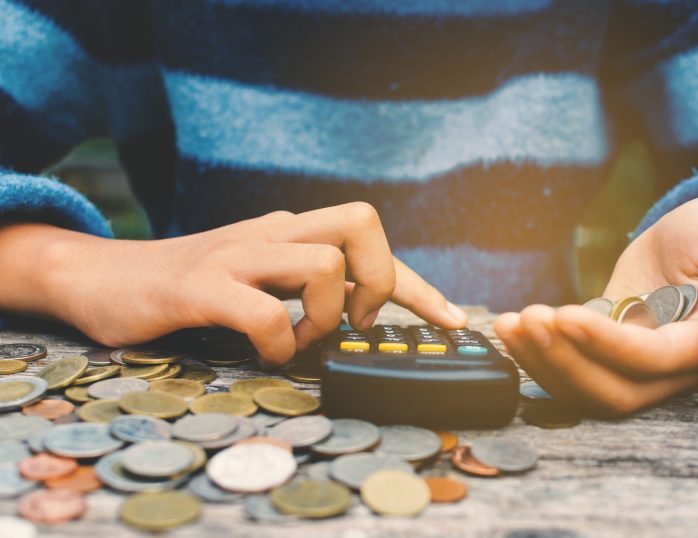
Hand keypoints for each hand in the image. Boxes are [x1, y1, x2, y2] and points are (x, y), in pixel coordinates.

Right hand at [0, 202, 466, 366]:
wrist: (101, 277)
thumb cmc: (187, 286)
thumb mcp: (255, 275)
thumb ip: (299, 283)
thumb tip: (354, 312)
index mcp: (287, 231)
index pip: (369, 239)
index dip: (419, 284)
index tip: (453, 320)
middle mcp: (269, 232)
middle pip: (361, 221)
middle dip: (379, 280)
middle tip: (353, 320)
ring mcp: (235, 254)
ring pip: (322, 264)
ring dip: (324, 320)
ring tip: (297, 343)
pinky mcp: (198, 286)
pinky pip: (263, 313)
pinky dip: (275, 345)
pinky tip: (262, 354)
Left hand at [494, 197, 697, 416]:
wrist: (690, 242)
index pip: (653, 359)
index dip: (607, 344)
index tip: (564, 315)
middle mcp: (670, 369)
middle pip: (614, 391)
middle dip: (564, 360)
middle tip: (527, 319)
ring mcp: (632, 366)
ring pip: (586, 389)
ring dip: (541, 362)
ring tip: (508, 324)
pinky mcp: (602, 355)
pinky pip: (570, 370)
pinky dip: (536, 356)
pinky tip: (510, 330)